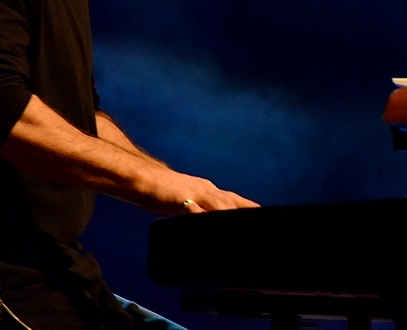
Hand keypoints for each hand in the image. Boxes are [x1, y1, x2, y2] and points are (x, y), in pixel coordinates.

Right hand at [142, 168, 258, 214]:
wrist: (142, 178)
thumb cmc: (162, 192)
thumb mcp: (185, 202)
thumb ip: (197, 212)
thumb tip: (205, 223)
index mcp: (208, 190)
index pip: (234, 200)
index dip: (248, 209)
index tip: (263, 217)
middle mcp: (206, 189)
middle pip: (233, 201)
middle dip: (248, 212)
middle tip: (264, 225)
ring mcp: (195, 192)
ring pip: (220, 204)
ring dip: (233, 215)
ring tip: (246, 229)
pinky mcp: (182, 199)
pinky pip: (197, 209)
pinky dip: (207, 217)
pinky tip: (214, 224)